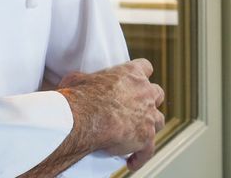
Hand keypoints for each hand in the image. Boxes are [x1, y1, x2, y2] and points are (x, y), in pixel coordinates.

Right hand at [20, 59, 164, 175]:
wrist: (84, 120)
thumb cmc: (80, 98)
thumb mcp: (77, 80)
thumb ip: (82, 79)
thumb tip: (71, 81)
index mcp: (131, 74)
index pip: (145, 67)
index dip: (142, 74)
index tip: (138, 81)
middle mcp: (145, 92)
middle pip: (157, 93)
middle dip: (151, 100)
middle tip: (138, 109)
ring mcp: (148, 115)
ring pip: (159, 120)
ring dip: (150, 127)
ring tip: (138, 136)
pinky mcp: (146, 137)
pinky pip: (149, 149)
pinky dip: (141, 156)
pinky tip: (132, 162)